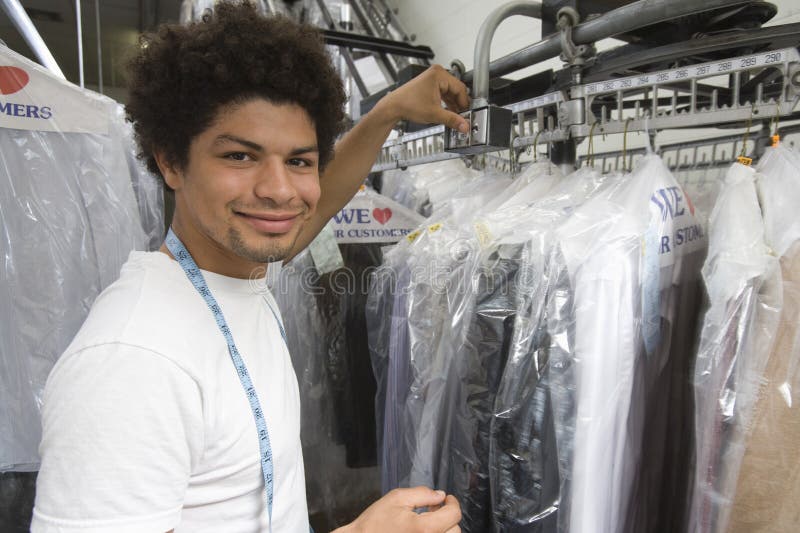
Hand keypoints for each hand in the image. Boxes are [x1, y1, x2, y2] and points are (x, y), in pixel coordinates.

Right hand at [335, 486, 461, 532]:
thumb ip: (422, 493)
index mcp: (424, 529)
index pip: (454, 515)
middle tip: (435, 508)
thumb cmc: (374, 524)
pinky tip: (424, 530)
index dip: (453, 503)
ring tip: (428, 521)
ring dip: (444, 529)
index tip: (447, 499)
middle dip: (448, 516)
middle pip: (455, 530)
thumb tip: (440, 495)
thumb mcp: (396, 498)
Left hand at [374, 65, 470, 133]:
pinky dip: (446, 103)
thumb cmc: (407, 104)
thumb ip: (452, 120)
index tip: (467, 114)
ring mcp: (433, 78)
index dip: (464, 103)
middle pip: (456, 90)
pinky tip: (448, 113)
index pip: (460, 88)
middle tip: (463, 117)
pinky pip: (444, 93)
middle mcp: (437, 73)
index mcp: (439, 74)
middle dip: (459, 104)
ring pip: (450, 93)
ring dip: (453, 105)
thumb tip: (464, 125)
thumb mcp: (434, 114)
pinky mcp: (430, 85)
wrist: (393, 107)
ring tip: (456, 117)